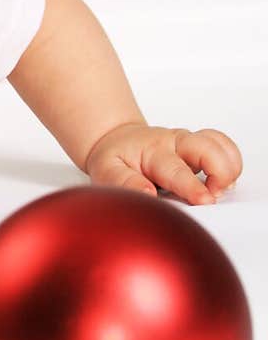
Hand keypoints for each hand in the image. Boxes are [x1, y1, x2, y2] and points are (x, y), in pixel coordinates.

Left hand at [85, 123, 242, 205]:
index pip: (176, 170)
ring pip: (220, 145)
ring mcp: (190, 143)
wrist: (118, 139)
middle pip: (207, 148)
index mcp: (153, 152)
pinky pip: (225, 147)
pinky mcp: (201, 146)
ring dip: (229, 168)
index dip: (192, 187)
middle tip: (215, 196)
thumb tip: (147, 194)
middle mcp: (176, 144)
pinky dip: (232, 162)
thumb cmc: (115, 158)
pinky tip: (224, 180)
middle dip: (219, 173)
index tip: (205, 200)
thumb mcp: (108, 170)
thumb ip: (126, 183)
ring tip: (221, 189)